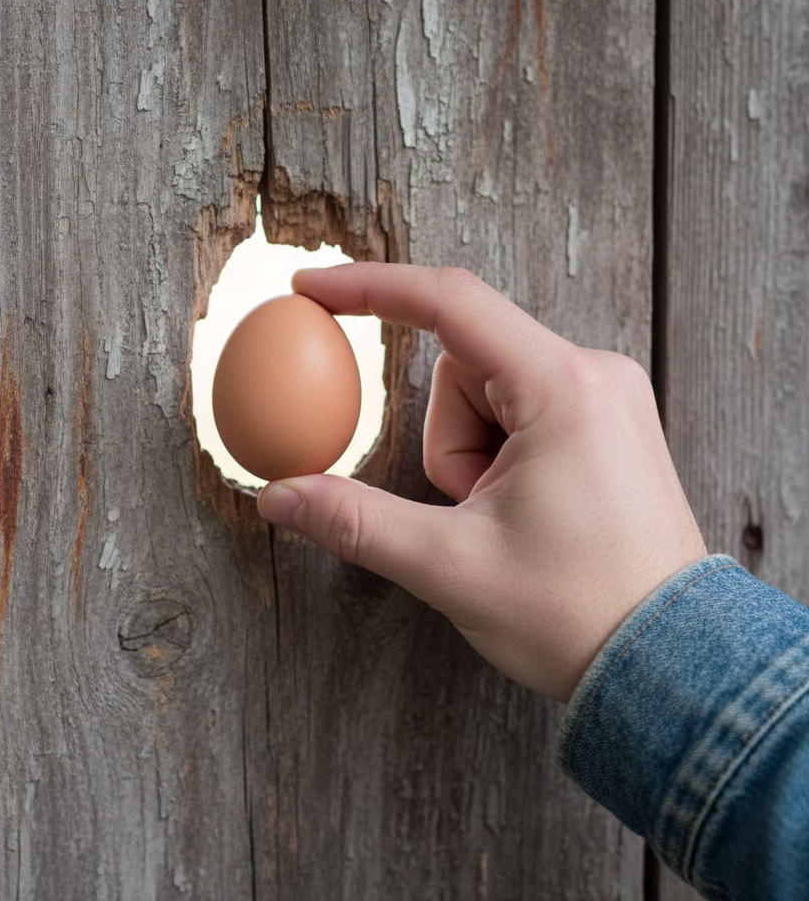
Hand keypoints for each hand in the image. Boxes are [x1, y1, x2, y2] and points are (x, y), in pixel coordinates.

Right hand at [257, 263, 707, 702]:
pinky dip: (497, 456)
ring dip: (470, 455)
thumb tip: (278, 494)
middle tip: (474, 510)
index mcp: (562, 388)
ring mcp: (606, 395)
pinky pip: (519, 411)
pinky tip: (529, 510)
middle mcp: (593, 373)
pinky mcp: (606, 421)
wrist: (673, 665)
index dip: (368, 287)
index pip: (448, 302)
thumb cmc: (579, 614)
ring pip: (487, 393)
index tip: (309, 287)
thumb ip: (355, 521)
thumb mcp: (451, 567)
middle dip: (446, 443)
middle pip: (463, 365)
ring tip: (511, 519)